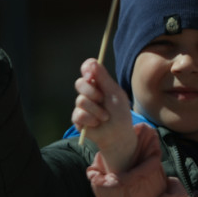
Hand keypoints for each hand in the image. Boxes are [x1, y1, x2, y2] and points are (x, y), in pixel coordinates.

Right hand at [72, 59, 137, 173]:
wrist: (118, 134)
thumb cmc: (120, 113)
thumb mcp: (115, 93)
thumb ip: (104, 78)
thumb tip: (93, 62)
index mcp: (98, 83)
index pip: (87, 69)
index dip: (87, 69)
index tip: (91, 74)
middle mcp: (88, 92)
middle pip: (80, 83)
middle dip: (92, 92)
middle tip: (102, 99)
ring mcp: (82, 105)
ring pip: (80, 101)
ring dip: (96, 110)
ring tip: (105, 116)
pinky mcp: (77, 118)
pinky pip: (79, 114)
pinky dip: (91, 119)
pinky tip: (97, 123)